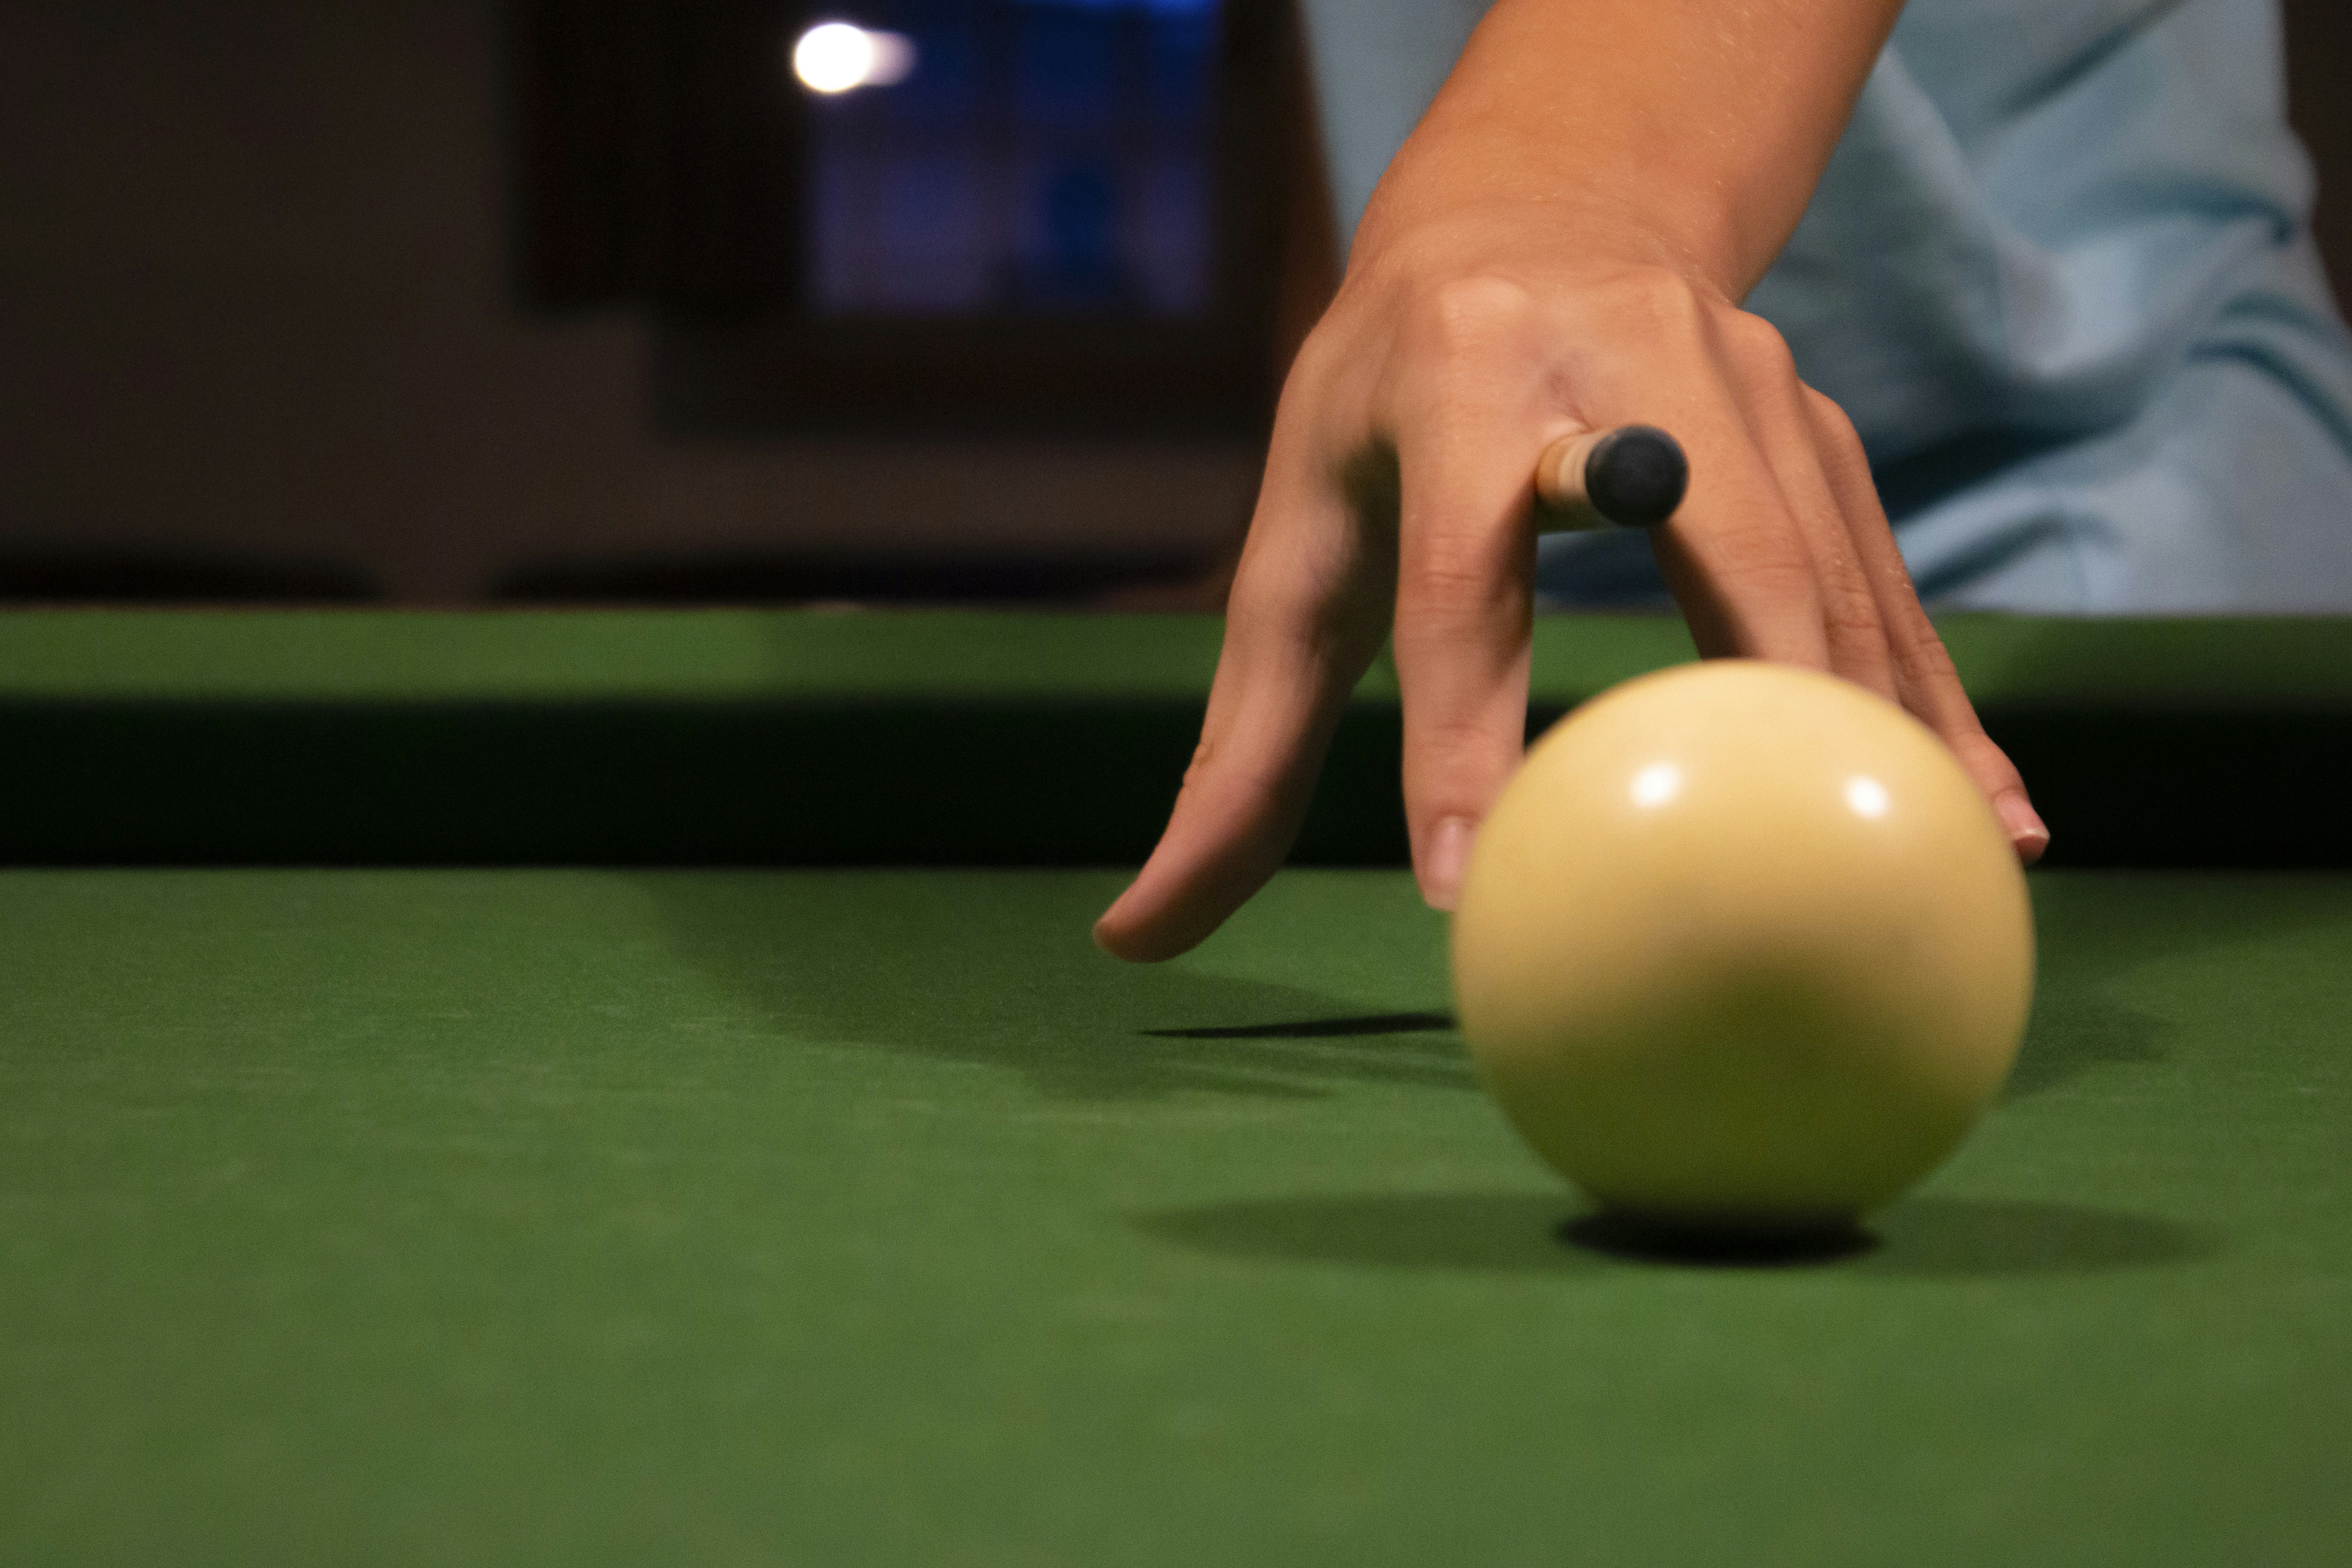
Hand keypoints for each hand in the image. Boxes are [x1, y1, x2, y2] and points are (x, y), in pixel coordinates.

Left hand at [1093, 201, 2048, 963]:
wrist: (1538, 213)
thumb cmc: (1385, 406)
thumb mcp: (1295, 542)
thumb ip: (1235, 750)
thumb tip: (1132, 938)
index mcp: (1455, 387)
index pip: (1457, 582)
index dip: (1459, 729)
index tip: (1461, 877)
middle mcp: (1616, 372)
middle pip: (1709, 539)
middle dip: (1745, 693)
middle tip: (1766, 867)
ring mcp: (1742, 388)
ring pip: (1829, 568)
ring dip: (1883, 720)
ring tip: (1938, 868)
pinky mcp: (1815, 425)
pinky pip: (1885, 580)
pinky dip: (1935, 701)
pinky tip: (1990, 816)